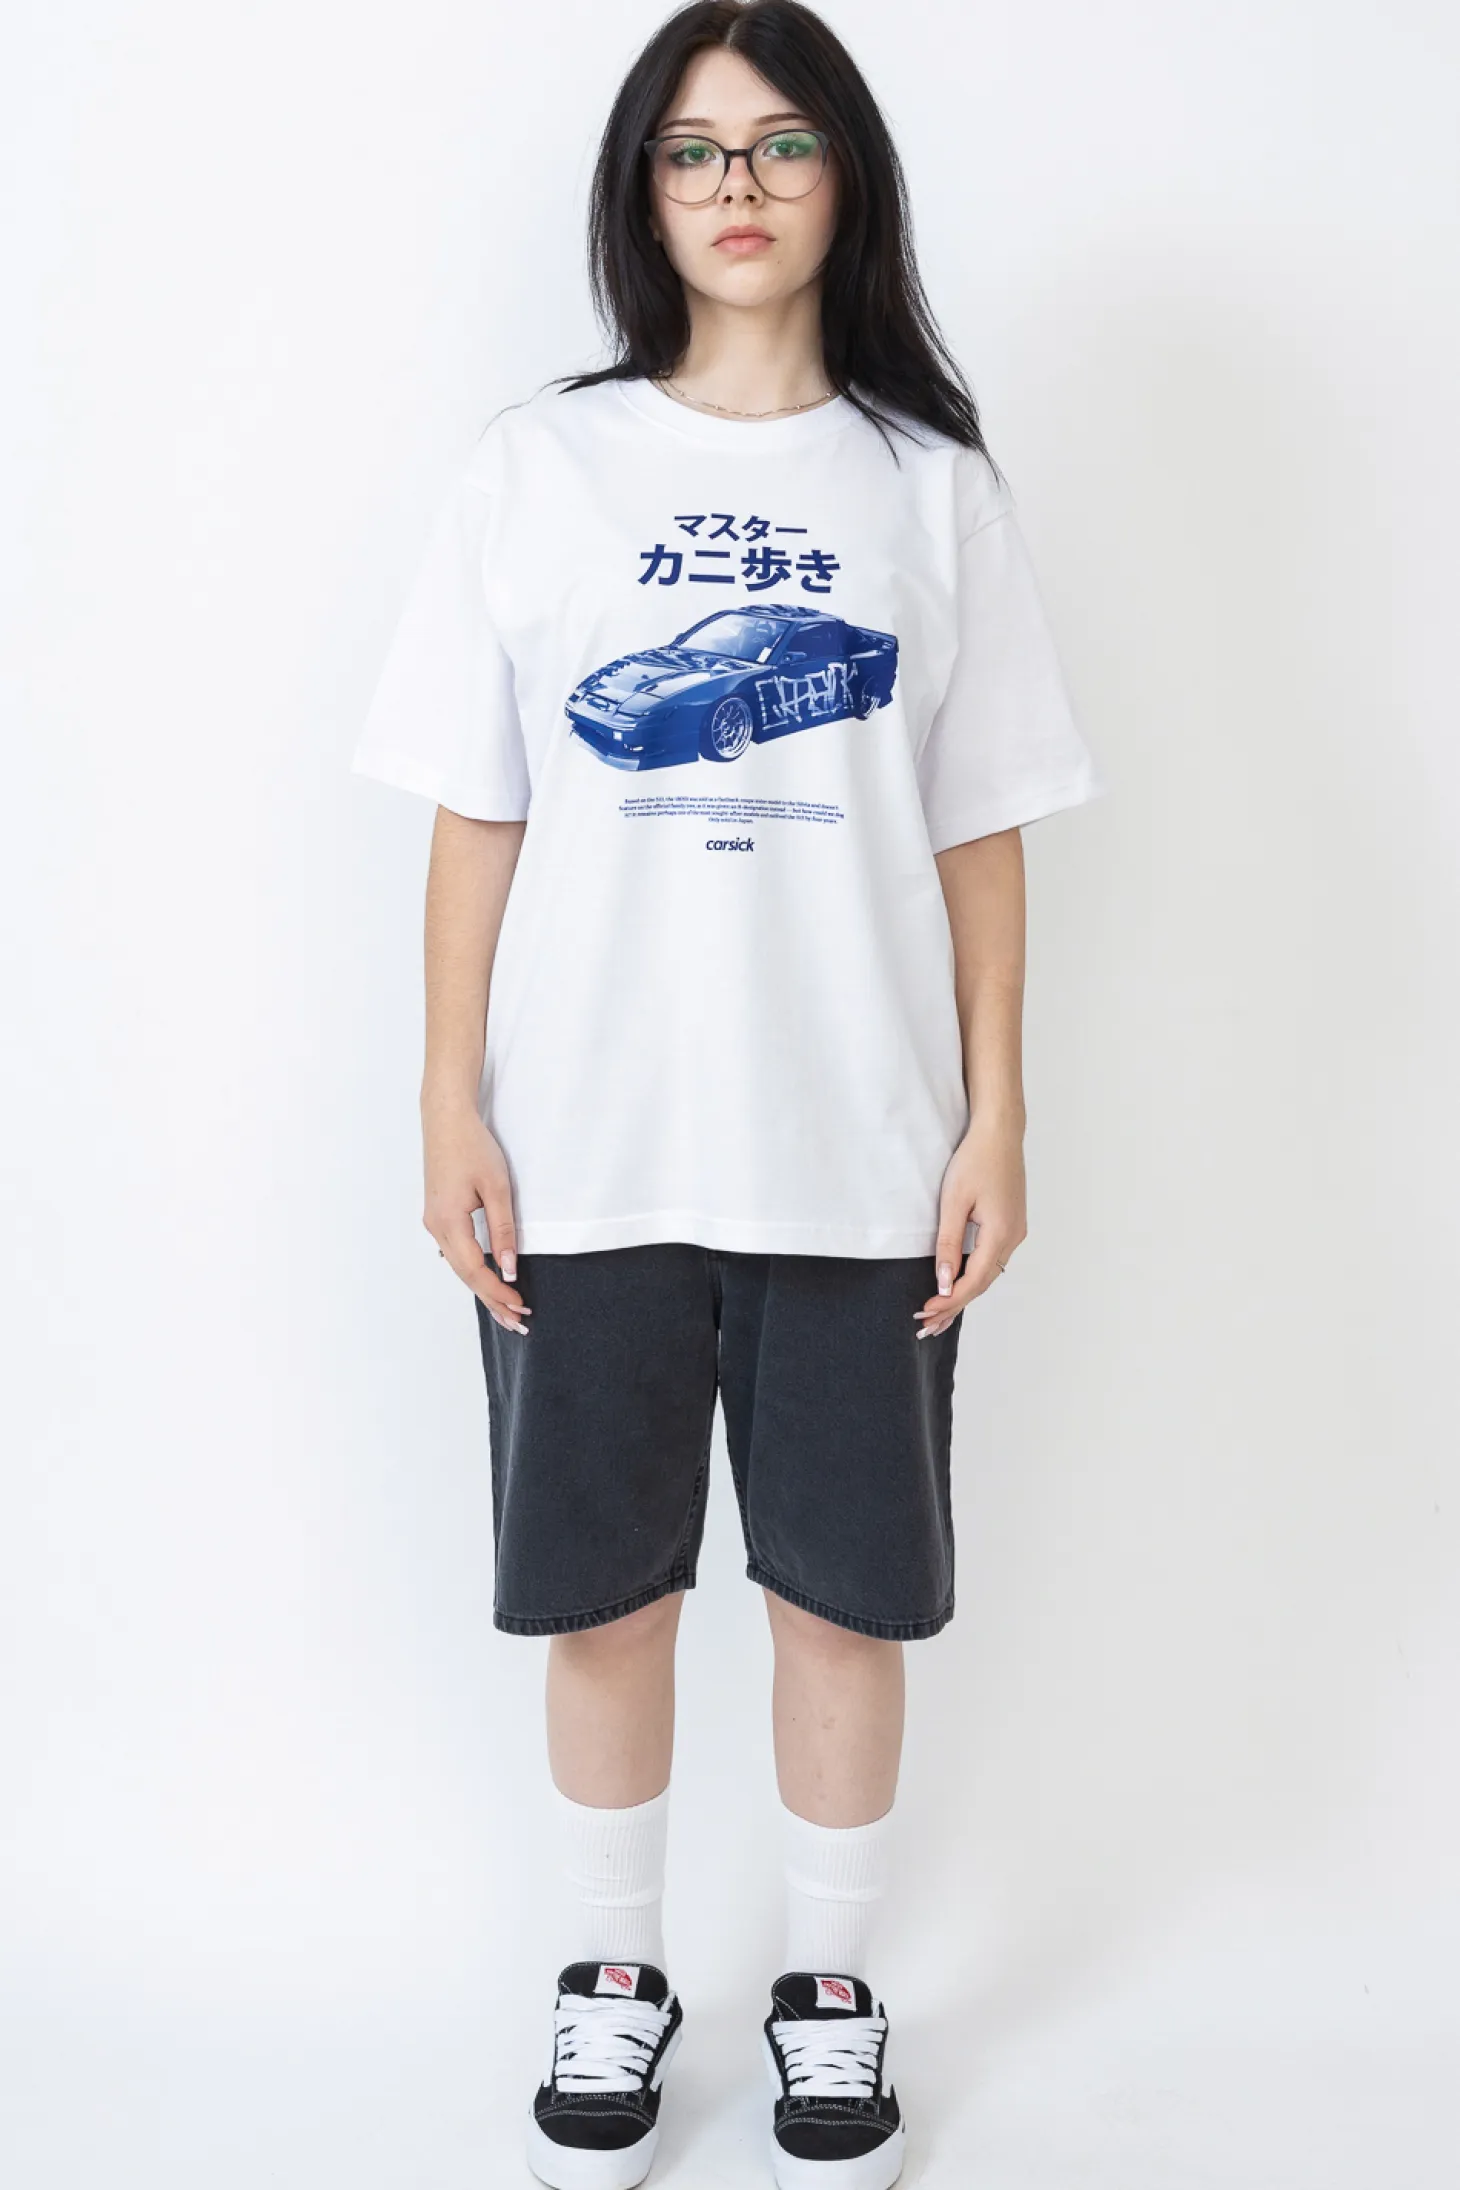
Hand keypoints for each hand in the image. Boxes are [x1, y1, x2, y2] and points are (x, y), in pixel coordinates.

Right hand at [422, 1101, 530, 1334]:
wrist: (445, 1118)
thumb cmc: (473, 1147)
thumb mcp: (497, 1187)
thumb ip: (503, 1229)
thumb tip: (508, 1267)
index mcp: (449, 1222)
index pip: (475, 1270)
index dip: (498, 1292)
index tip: (521, 1307)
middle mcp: (436, 1227)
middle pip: (465, 1275)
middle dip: (491, 1300)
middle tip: (517, 1323)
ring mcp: (433, 1221)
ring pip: (458, 1266)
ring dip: (482, 1288)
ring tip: (506, 1309)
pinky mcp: (437, 1214)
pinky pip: (454, 1252)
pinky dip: (472, 1270)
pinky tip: (485, 1280)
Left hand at [916, 1112, 1027, 1337]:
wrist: (1000, 1132)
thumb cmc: (975, 1160)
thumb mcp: (954, 1201)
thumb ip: (948, 1243)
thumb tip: (943, 1282)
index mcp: (1001, 1234)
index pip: (973, 1281)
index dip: (949, 1301)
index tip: (925, 1313)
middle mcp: (1013, 1238)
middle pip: (982, 1283)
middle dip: (954, 1305)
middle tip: (927, 1326)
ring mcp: (1015, 1231)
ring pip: (988, 1273)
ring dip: (964, 1293)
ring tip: (938, 1314)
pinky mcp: (1011, 1223)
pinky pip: (991, 1259)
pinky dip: (973, 1275)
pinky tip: (957, 1283)